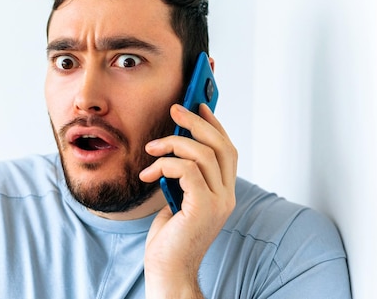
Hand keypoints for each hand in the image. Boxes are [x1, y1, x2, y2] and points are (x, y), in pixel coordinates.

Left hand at [139, 103, 237, 297]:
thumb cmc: (169, 238)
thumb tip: (174, 145)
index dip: (214, 125)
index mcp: (223, 192)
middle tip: (175, 110)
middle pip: (221, 146)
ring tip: (151, 148)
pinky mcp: (203, 208)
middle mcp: (226, 195)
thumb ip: (183, 175)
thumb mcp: (177, 198)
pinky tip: (149, 174)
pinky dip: (165, 164)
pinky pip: (187, 170)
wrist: (168, 271)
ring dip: (173, 144)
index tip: (199, 106)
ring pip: (204, 154)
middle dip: (197, 123)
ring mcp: (218, 202)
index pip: (227, 150)